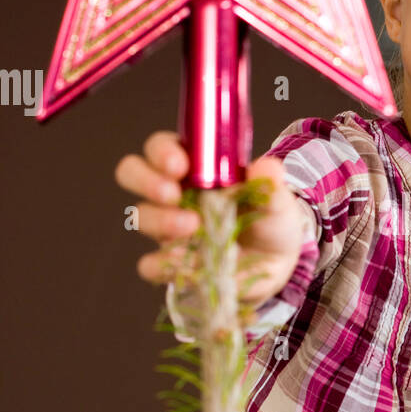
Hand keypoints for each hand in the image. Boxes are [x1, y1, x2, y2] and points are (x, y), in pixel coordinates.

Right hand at [114, 130, 308, 309]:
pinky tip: (185, 264)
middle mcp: (174, 193)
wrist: (277, 264)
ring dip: (160, 219)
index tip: (180, 164)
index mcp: (195, 166)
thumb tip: (265, 168)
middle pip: (132, 172)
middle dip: (146, 179)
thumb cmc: (271, 220)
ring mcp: (168, 227)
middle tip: (172, 193)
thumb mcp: (277, 201)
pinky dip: (160, 264)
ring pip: (140, 215)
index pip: (162, 147)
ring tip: (194, 226)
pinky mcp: (172, 263)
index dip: (162, 151)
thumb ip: (270, 184)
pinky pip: (149, 264)